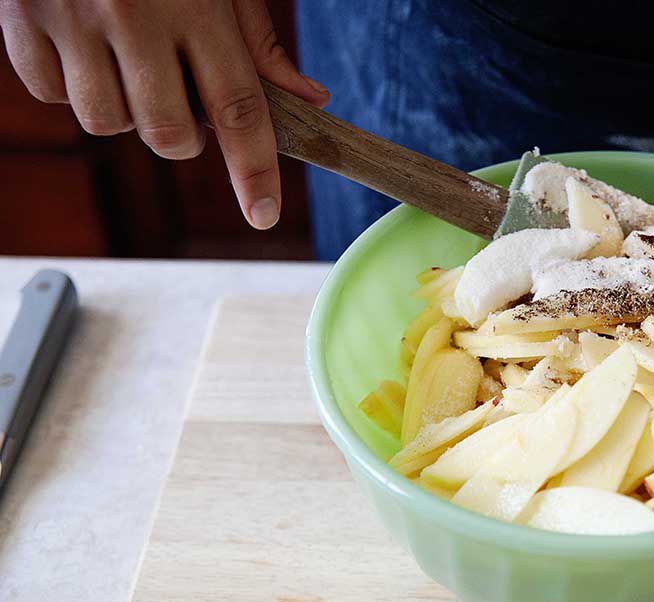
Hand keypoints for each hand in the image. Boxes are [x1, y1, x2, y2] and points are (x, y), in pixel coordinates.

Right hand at [1, 0, 328, 228]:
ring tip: (128, 64)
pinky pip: (51, 95)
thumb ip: (259, 41)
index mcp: (194, 6)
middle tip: (181, 100)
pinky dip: (72, 88)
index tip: (264, 214)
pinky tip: (85, 49)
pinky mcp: (19, 18)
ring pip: (106, 123)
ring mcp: (69, 17)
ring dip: (127, 113)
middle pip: (167, 133)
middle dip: (184, 138)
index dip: (254, 171)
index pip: (236, 109)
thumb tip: (310, 100)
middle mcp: (131, 15)